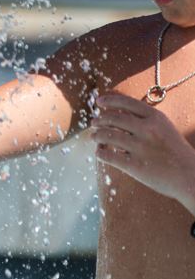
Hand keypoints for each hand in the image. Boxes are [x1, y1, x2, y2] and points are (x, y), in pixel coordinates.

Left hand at [92, 93, 194, 214]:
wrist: (192, 177)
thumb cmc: (177, 152)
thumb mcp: (165, 128)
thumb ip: (145, 120)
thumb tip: (117, 112)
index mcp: (156, 118)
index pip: (126, 103)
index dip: (109, 101)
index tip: (98, 102)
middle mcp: (147, 129)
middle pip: (112, 118)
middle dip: (99, 120)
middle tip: (94, 123)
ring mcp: (141, 147)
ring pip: (107, 135)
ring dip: (96, 135)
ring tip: (94, 137)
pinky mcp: (135, 166)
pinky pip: (108, 156)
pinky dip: (100, 153)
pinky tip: (100, 153)